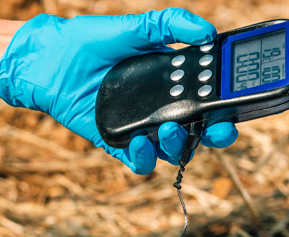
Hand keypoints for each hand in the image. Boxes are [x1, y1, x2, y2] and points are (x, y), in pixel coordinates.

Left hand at [0, 9, 238, 173]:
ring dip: (178, 146)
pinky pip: (137, 160)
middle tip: (218, 128)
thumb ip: (169, 24)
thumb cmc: (92, 41)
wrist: (51, 59)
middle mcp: (161, 107)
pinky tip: (142, 145)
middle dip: (215, 134)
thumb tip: (206, 31)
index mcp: (173, 81)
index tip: (237, 104)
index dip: (227, 106)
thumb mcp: (135, 26)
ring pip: (171, 150)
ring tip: (170, 130)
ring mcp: (140, 126)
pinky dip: (143, 159)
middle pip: (198, 130)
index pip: (210, 98)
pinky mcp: (115, 140)